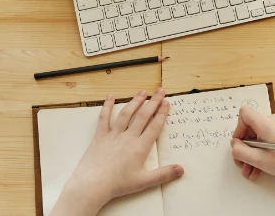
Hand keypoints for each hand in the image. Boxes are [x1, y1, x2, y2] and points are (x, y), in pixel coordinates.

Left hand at [50, 89, 182, 215]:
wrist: (93, 183)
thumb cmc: (118, 184)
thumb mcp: (144, 182)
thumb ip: (163, 174)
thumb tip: (181, 169)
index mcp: (140, 147)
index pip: (154, 126)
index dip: (161, 113)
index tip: (166, 103)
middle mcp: (128, 137)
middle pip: (143, 116)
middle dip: (152, 102)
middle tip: (160, 91)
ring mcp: (113, 135)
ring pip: (126, 114)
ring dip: (135, 101)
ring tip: (142, 92)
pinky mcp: (100, 136)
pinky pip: (104, 118)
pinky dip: (107, 106)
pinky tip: (111, 97)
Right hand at [230, 106, 274, 215]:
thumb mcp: (258, 159)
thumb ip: (240, 151)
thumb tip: (234, 144)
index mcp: (266, 123)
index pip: (245, 113)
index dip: (238, 128)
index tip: (239, 144)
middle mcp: (272, 122)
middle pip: (250, 129)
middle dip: (244, 148)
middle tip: (241, 163)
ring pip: (257, 138)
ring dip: (251, 155)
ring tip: (249, 172)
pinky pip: (265, 141)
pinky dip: (260, 154)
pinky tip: (257, 170)